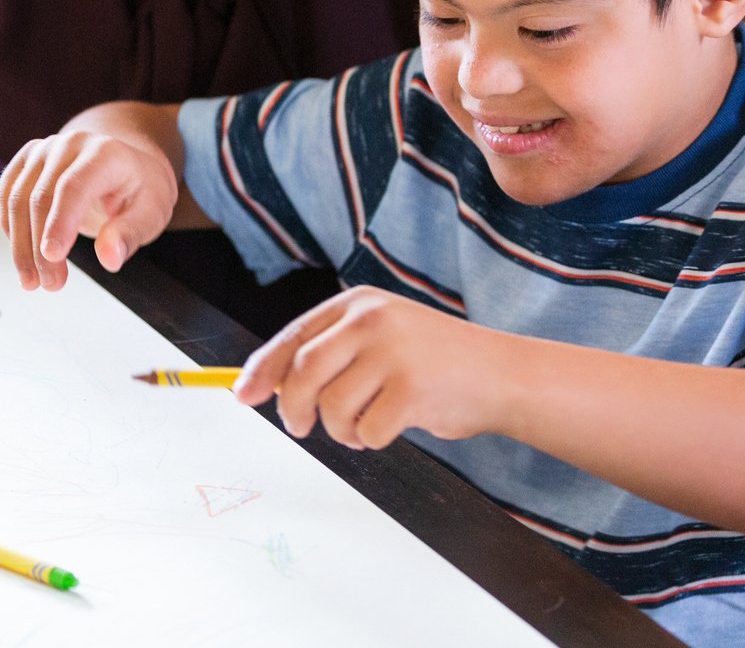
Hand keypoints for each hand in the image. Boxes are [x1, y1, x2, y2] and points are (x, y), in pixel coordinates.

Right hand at [0, 128, 178, 291]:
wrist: (125, 163)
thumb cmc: (140, 189)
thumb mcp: (152, 213)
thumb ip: (130, 234)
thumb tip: (109, 258)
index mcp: (104, 153)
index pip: (73, 187)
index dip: (59, 223)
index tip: (53, 258)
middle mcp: (69, 145)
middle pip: (41, 197)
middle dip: (40, 247)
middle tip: (51, 284)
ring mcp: (44, 149)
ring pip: (17, 198)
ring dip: (20, 245)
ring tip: (33, 281)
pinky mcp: (27, 159)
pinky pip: (7, 195)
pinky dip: (11, 228)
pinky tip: (23, 255)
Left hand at [234, 287, 513, 449]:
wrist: (501, 374)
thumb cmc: (433, 364)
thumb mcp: (381, 339)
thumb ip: (333, 354)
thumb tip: (269, 387)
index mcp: (359, 303)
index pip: (295, 337)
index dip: (263, 369)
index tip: (243, 395)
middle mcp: (372, 320)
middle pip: (303, 372)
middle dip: (293, 407)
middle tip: (299, 428)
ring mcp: (393, 353)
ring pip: (332, 407)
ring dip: (340, 431)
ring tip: (363, 427)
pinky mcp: (411, 389)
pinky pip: (366, 430)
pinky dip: (371, 440)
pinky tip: (393, 428)